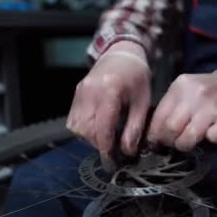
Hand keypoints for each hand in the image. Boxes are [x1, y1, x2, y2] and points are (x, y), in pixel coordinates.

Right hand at [66, 41, 151, 169]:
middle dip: (99, 145)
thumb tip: (128, 152)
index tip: (112, 163)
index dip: (106, 149)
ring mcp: (79, 92)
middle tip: (113, 151)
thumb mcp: (142, 101)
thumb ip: (135, 127)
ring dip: (90, 138)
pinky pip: (73, 120)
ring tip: (106, 139)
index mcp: (109, 91)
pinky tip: (97, 129)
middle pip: (87, 131)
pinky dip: (84, 130)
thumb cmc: (136, 77)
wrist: (121, 54)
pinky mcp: (75, 94)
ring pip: (77, 128)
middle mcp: (89, 92)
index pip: (102, 128)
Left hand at [147, 71, 216, 151]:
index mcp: (180, 86)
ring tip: (188, 140)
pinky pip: (213, 139)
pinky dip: (211, 140)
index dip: (155, 135)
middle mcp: (196, 94)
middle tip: (174, 141)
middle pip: (171, 128)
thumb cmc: (204, 93)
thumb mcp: (184, 92)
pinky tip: (210, 132)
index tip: (156, 142)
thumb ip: (169, 108)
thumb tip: (153, 136)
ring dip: (186, 145)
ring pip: (189, 138)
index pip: (159, 117)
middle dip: (169, 141)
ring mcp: (213, 106)